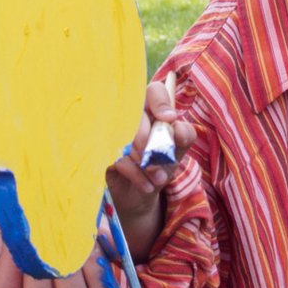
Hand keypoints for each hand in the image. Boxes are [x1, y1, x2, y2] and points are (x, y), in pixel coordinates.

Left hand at [0, 131, 120, 287]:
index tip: (95, 246)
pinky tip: (16, 236)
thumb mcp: (78, 216)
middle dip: (75, 279)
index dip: (104, 280)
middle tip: (66, 244)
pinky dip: (12, 263)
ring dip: (42, 274)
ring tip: (39, 240)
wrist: (0, 188)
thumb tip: (113, 248)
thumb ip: (100, 235)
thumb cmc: (44, 203)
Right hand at [105, 76, 192, 261]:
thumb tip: (177, 127)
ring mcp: (114, 132)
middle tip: (159, 160)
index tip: (169, 119)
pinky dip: (136, 174)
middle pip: (137, 113)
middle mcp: (131, 117)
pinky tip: (147, 186)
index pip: (154, 91)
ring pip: (127, 135)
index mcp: (151, 110)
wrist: (142, 196)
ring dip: (146, 162)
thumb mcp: (177, 152)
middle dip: (151, 140)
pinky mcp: (103, 152)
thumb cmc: (160, 166)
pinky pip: (119, 157)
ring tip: (158, 178)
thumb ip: (185, 136)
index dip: (160, 102)